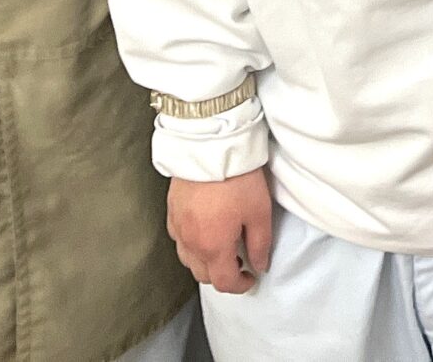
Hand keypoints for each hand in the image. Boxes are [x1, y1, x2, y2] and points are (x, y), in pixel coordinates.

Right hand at [168, 168, 273, 294]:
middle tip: (240, 261)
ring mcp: (179, 228)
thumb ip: (260, 244)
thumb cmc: (236, 178)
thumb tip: (260, 265)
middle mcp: (191, 243)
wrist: (209, 147)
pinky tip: (204, 230)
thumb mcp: (259, 212)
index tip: (251, 277)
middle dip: (222, 274)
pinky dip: (192, 244)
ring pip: (188, 260)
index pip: (224, 283)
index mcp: (214, 248)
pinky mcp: (172, 212)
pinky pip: (180, 240)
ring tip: (223, 246)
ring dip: (205, 261)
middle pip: (203, 275)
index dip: (240, 285)